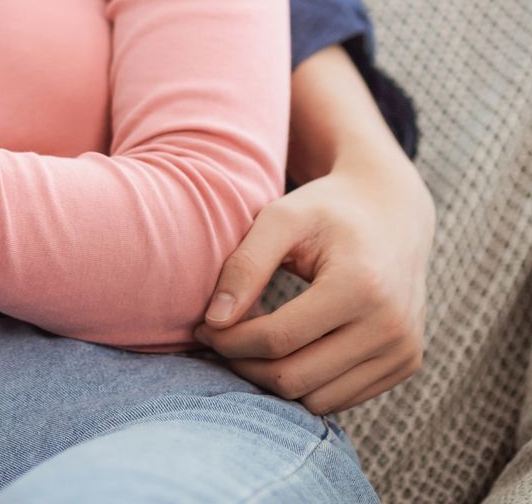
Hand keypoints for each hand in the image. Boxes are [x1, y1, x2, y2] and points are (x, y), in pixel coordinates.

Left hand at [193, 157, 433, 414]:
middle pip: (295, 378)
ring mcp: (403, 350)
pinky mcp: (406, 364)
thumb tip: (213, 322)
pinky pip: (340, 398)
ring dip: (271, 381)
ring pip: (316, 399)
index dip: (230, 340)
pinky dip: (304, 384)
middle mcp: (391, 327)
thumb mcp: (281, 219)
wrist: (393, 212)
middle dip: (244, 365)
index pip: (278, 339)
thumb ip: (244, 267)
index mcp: (361, 287)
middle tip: (218, 341)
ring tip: (246, 346)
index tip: (204, 327)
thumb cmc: (326, 210)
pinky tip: (282, 352)